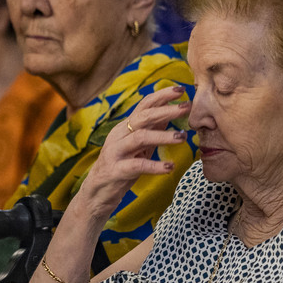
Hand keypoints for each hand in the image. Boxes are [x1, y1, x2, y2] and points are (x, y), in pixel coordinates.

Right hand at [78, 85, 189, 220]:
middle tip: (186, 108)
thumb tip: (171, 113)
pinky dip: (155, 166)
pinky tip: (169, 167)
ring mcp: (116, 152)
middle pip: (143, 117)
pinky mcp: (116, 171)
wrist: (97, 193)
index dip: (162, 96)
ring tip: (182, 138)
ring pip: (140, 138)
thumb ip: (152, 130)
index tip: (181, 89)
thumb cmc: (121, 167)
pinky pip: (137, 165)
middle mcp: (119, 135)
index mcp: (125, 127)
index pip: (144, 105)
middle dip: (166, 110)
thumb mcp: (138, 147)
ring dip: (163, 136)